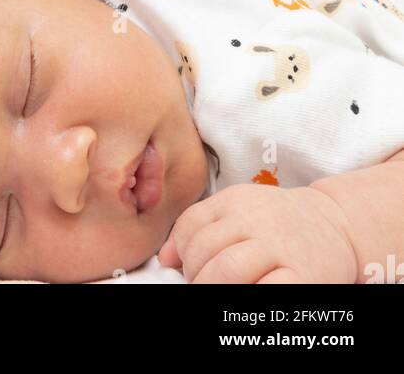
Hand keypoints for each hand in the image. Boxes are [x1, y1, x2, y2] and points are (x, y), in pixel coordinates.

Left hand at [157, 183, 358, 283]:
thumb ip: (202, 227)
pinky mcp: (301, 275)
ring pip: (228, 270)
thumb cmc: (280, 222)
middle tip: (203, 285)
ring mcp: (279, 246)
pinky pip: (265, 291)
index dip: (181, 252)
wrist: (336, 224)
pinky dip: (247, 301)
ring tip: (219, 295)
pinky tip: (246, 301)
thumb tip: (166, 259)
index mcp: (235, 200)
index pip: (190, 225)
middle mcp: (255, 219)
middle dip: (195, 275)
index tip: (187, 268)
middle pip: (204, 250)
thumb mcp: (240, 210)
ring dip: (213, 289)